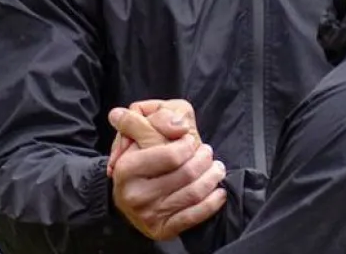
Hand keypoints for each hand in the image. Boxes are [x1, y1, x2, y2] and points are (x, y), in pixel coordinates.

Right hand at [108, 106, 226, 240]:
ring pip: (194, 193)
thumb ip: (157, 117)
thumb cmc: (139, 155)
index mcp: (127, 167)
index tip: (190, 138)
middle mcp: (135, 194)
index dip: (187, 144)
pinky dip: (212, 202)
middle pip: (186, 173)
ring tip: (217, 168)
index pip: (171, 155)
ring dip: (212, 177)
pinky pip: (194, 216)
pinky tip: (219, 192)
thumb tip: (178, 124)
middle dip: (204, 159)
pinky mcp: (162, 229)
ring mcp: (149, 214)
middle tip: (208, 152)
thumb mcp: (140, 130)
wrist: (128, 194)